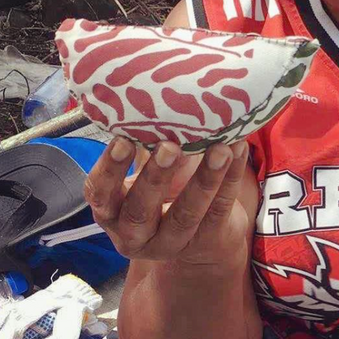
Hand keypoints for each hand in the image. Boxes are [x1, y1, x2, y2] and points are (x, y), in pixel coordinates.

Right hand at [84, 137, 257, 267]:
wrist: (202, 235)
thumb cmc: (166, 189)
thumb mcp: (147, 171)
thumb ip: (145, 144)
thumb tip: (151, 97)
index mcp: (112, 212)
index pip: (100, 194)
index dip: (110, 169)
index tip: (122, 140)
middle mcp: (136, 234)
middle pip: (140, 210)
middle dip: (155, 177)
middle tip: (169, 146)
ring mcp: (173, 242)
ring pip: (186, 214)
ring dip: (204, 179)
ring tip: (219, 148)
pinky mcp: (208, 239)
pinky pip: (220, 209)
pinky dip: (230, 178)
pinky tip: (237, 150)